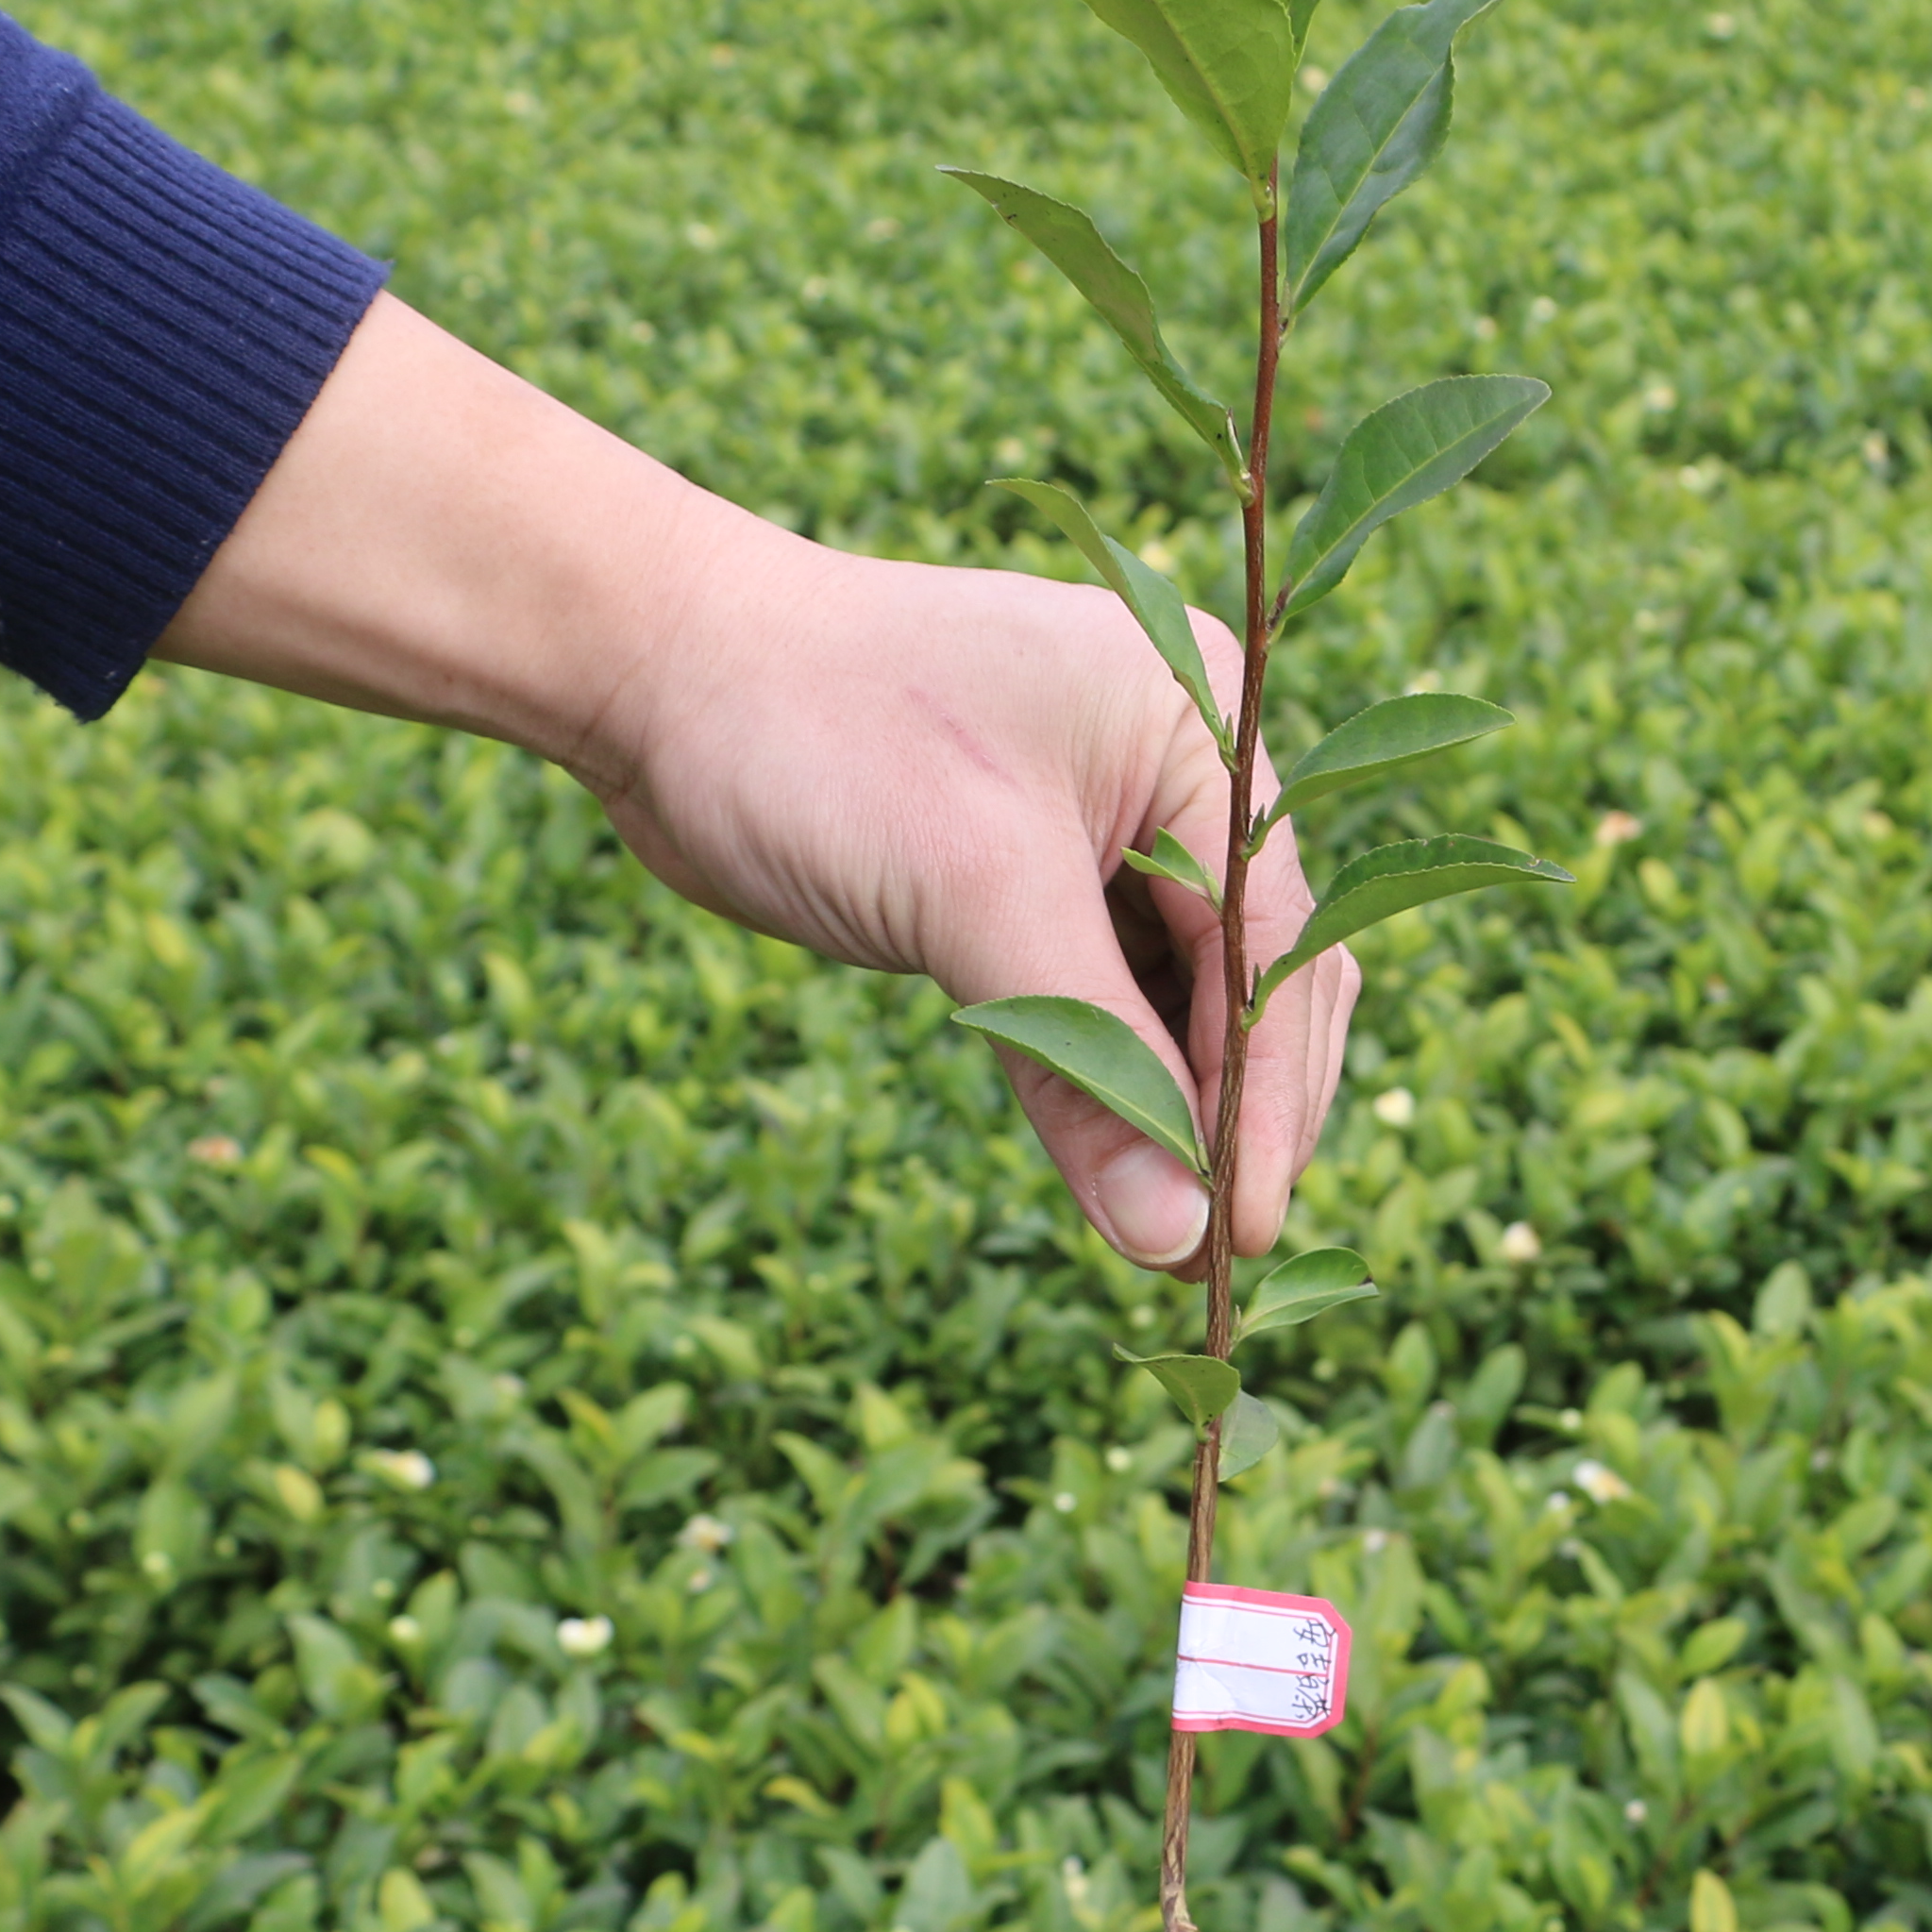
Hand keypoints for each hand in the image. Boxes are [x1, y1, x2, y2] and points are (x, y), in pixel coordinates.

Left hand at [149, 294, 1355, 1268]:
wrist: (657, 671)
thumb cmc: (816, 736)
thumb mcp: (969, 891)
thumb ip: (1088, 1063)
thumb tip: (1175, 1241)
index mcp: (1201, 722)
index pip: (1274, 938)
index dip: (1264, 1095)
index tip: (1242, 1230)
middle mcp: (1177, 768)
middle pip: (1254, 974)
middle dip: (1238, 1113)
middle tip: (1215, 1260)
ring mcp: (1110, 822)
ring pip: (1186, 998)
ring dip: (1181, 1113)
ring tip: (1174, 1244)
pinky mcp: (1034, 876)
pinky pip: (1109, 997)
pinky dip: (1114, 1085)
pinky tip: (1118, 1175)